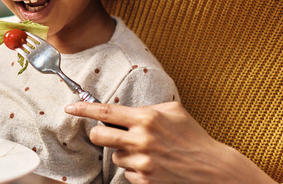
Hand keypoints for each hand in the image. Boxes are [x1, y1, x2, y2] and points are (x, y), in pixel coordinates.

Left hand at [64, 101, 276, 183]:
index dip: (84, 109)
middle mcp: (141, 139)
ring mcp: (143, 162)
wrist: (212, 168)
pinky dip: (136, 169)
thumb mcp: (173, 110)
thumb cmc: (193, 136)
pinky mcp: (145, 180)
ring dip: (124, 153)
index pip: (106, 111)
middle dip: (99, 135)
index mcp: (147, 118)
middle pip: (99, 136)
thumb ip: (148, 107)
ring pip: (114, 156)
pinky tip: (153, 164)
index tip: (70, 107)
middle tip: (109, 134)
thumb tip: (127, 108)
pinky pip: (127, 172)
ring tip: (146, 151)